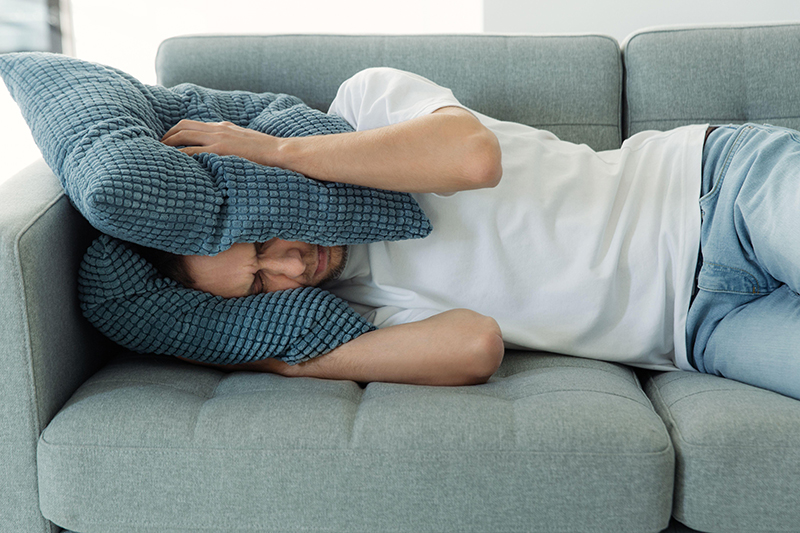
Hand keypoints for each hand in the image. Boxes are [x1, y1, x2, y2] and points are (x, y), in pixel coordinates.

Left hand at [161, 119, 279, 164]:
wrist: (279, 151)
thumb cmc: (267, 151)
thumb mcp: (247, 142)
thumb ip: (232, 143)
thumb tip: (224, 153)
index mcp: (223, 126)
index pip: (193, 124)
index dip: (176, 130)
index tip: (168, 140)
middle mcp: (218, 129)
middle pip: (183, 126)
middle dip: (167, 135)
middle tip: (157, 147)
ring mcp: (218, 138)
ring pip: (183, 136)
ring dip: (168, 144)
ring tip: (158, 154)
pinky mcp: (220, 150)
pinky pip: (192, 151)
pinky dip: (179, 156)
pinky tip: (172, 162)